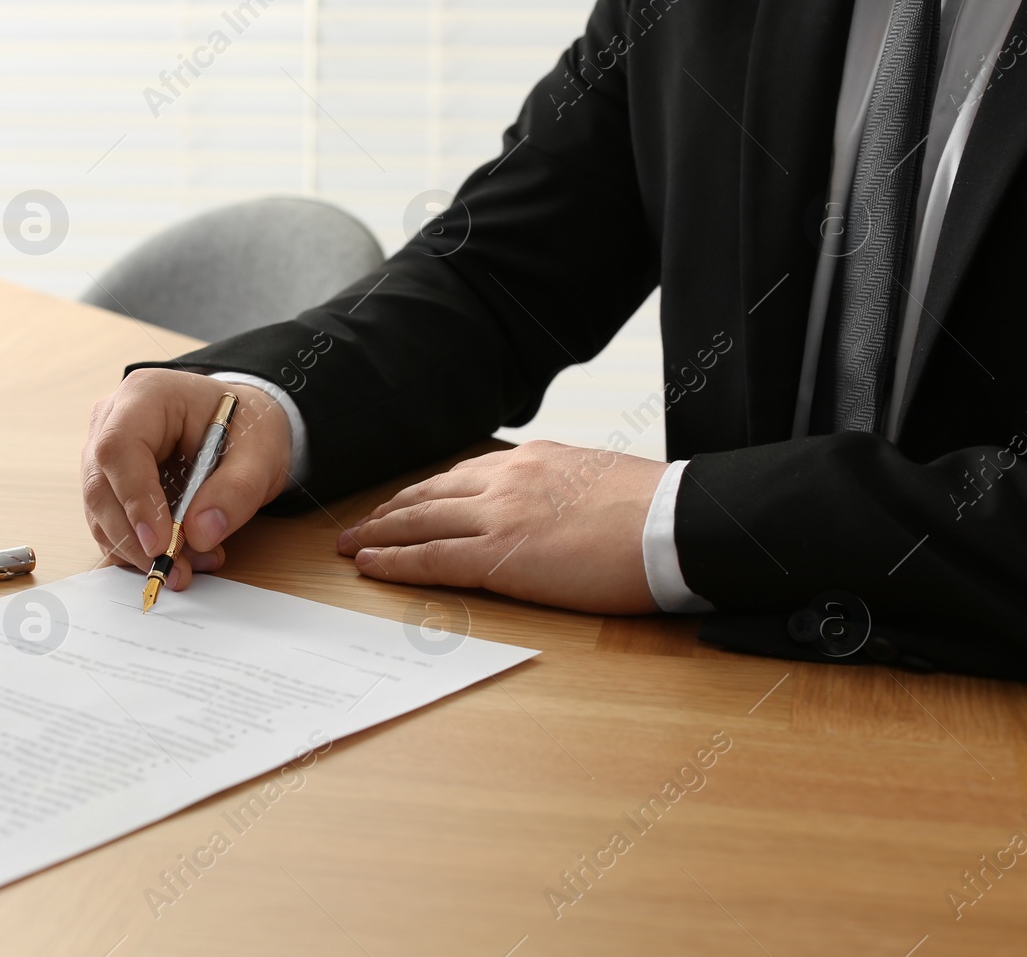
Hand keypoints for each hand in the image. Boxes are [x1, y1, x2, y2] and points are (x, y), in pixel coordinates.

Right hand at [82, 369, 293, 590]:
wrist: (243, 426)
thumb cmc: (247, 427)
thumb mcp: (260, 454)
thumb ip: (236, 491)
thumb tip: (199, 534)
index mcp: (146, 395)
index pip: (119, 448)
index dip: (134, 499)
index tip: (159, 543)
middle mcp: (113, 420)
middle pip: (100, 486)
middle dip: (134, 538)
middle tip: (175, 571)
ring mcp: (103, 452)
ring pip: (100, 512)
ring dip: (138, 550)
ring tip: (189, 565)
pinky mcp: (109, 482)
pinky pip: (110, 523)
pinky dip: (138, 550)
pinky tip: (179, 555)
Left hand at [335, 441, 667, 613]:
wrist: (676, 524)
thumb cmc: (655, 511)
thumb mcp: (599, 480)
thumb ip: (562, 489)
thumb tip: (552, 507)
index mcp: (533, 461)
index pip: (462, 476)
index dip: (425, 494)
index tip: (403, 504)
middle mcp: (507, 479)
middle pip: (430, 495)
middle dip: (389, 512)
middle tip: (359, 526)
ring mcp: (500, 515)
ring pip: (419, 522)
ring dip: (378, 535)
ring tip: (350, 546)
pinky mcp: (500, 555)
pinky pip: (431, 559)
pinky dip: (394, 562)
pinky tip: (369, 566)